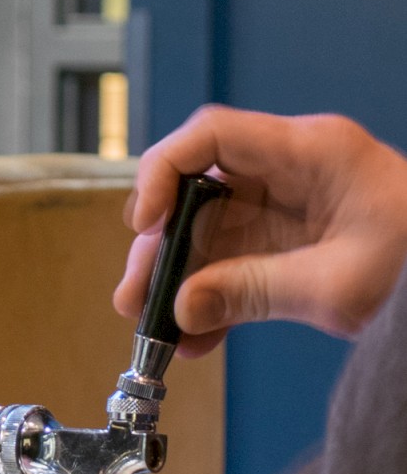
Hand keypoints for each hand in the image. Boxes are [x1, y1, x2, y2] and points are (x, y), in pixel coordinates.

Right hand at [114, 106, 406, 354]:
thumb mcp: (337, 284)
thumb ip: (252, 292)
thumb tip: (182, 308)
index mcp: (310, 152)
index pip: (211, 136)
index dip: (163, 173)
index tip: (145, 225)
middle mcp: (290, 173)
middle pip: (198, 194)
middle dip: (161, 248)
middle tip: (135, 297)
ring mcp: (287, 211)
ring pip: (208, 236)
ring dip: (177, 282)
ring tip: (158, 328)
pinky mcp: (289, 248)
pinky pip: (232, 267)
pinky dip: (209, 301)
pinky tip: (195, 336)